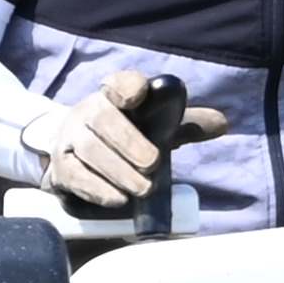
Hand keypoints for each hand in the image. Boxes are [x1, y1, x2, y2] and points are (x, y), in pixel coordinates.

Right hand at [36, 86, 226, 211]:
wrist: (77, 152)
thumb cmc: (124, 135)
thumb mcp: (155, 127)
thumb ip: (184, 124)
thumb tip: (222, 123)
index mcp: (115, 96)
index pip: (119, 82)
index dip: (128, 86)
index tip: (140, 95)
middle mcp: (88, 112)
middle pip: (103, 119)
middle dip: (129, 142)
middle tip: (153, 164)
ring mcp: (70, 138)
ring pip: (89, 150)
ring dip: (118, 171)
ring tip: (142, 189)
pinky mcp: (61, 167)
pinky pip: (75, 176)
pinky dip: (97, 189)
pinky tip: (117, 199)